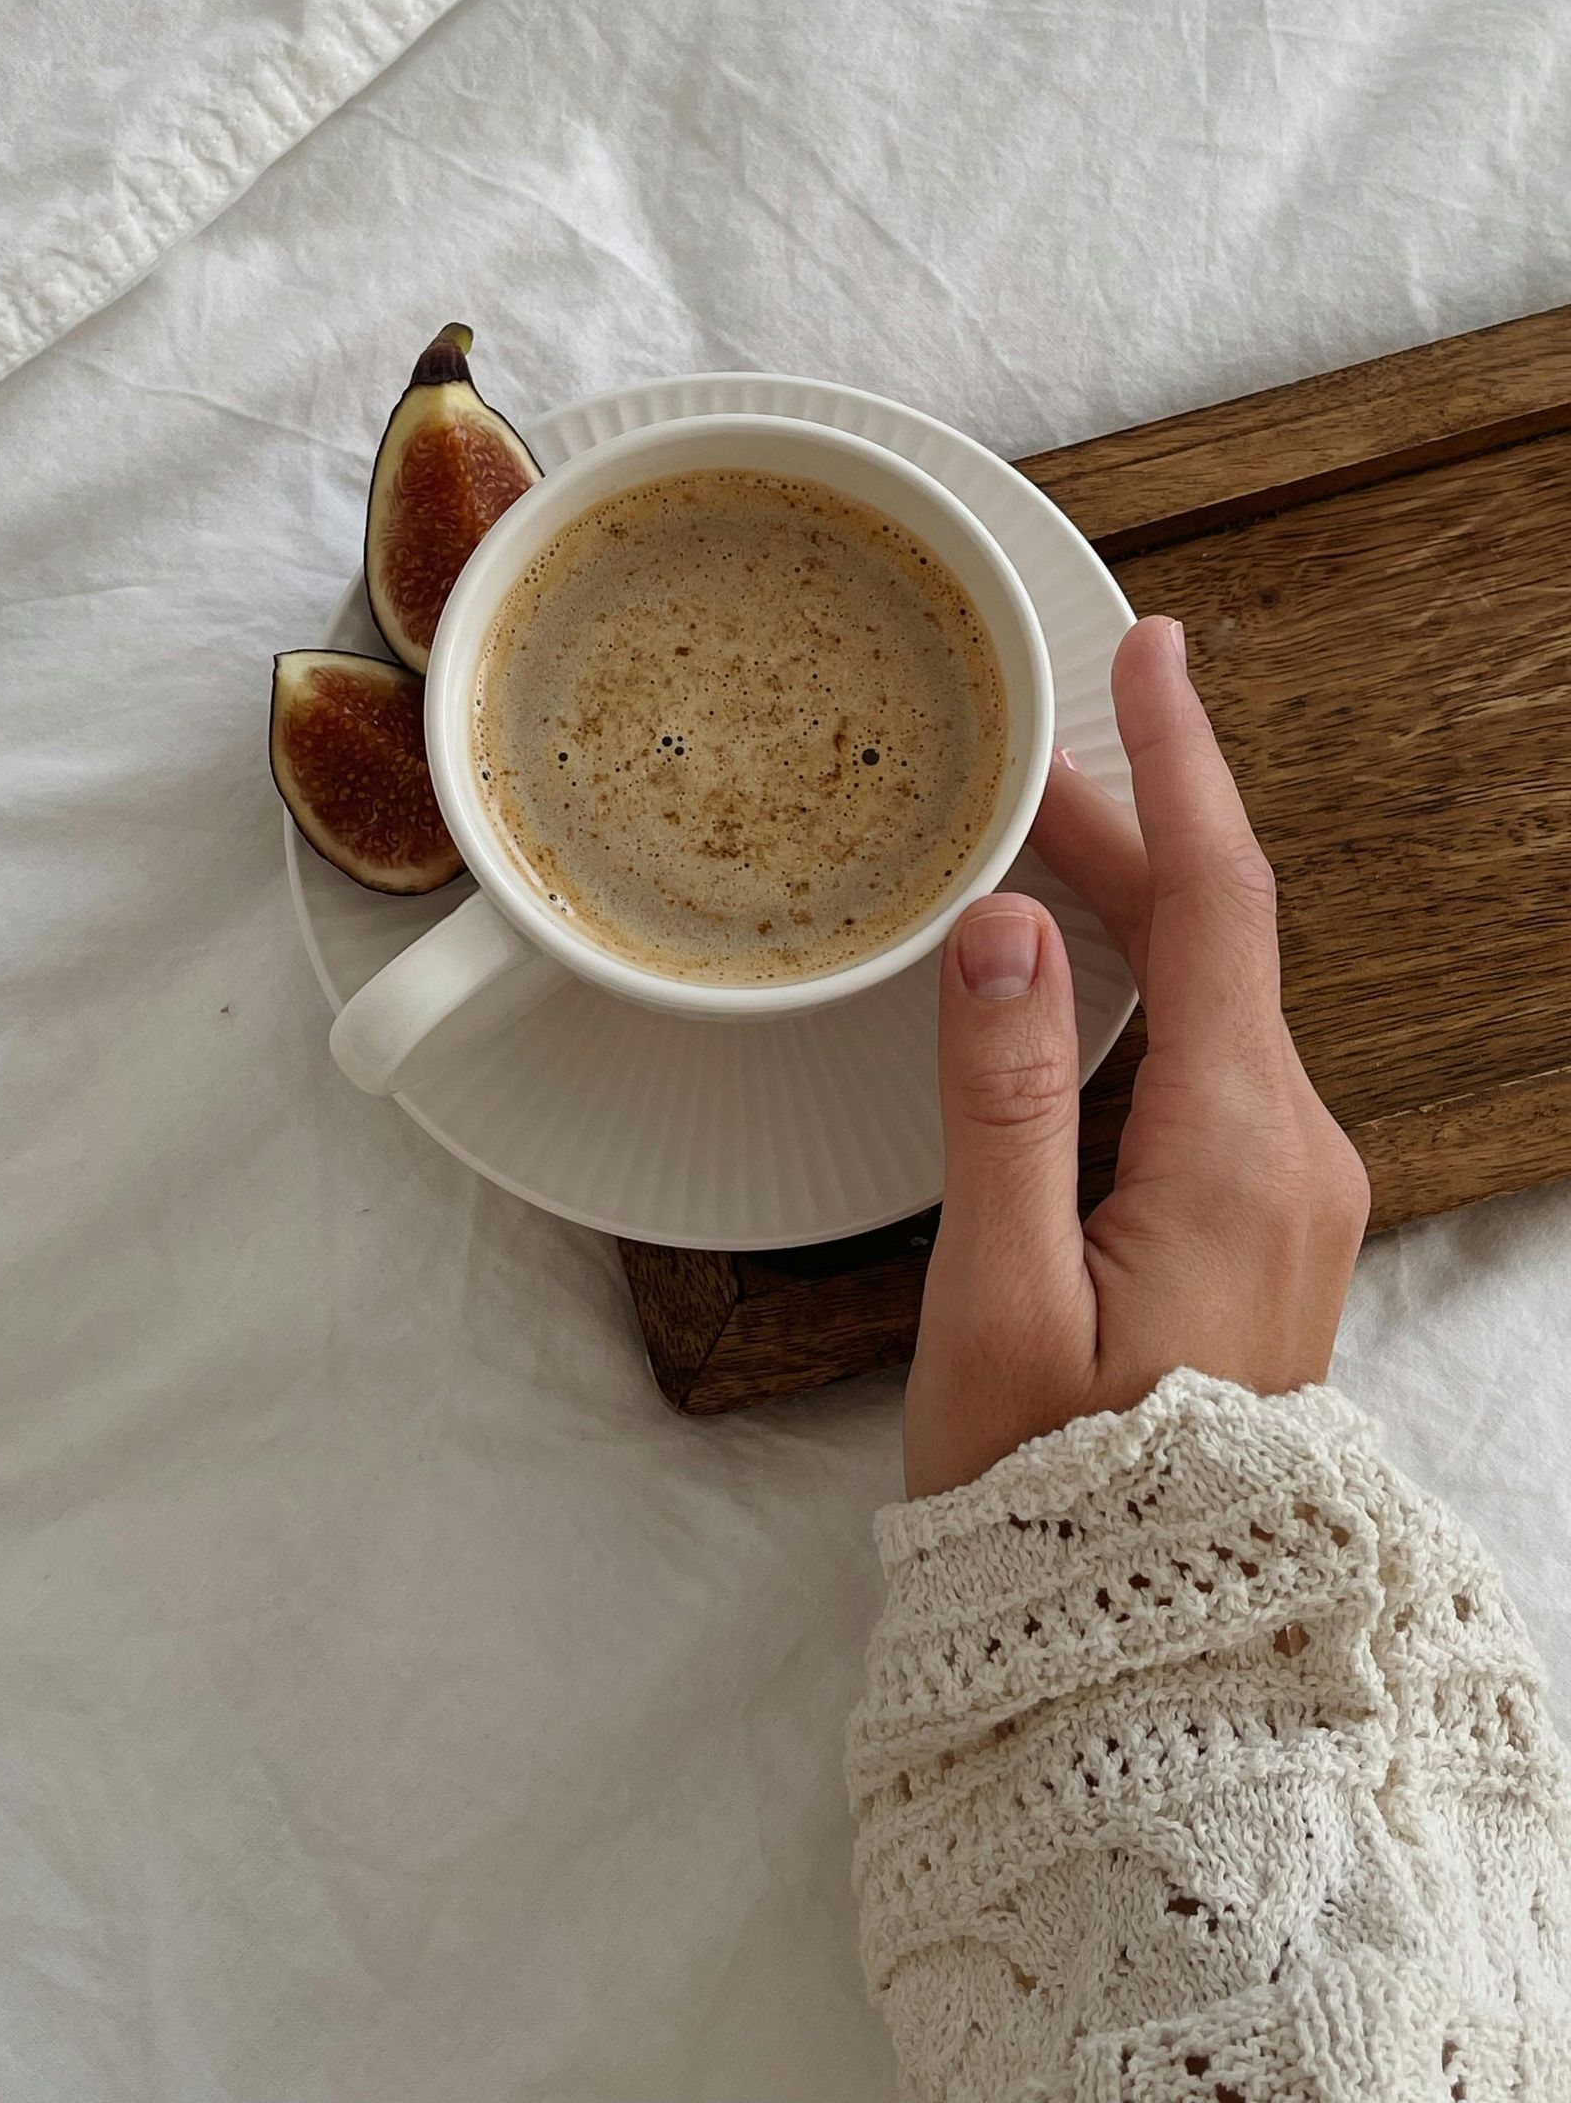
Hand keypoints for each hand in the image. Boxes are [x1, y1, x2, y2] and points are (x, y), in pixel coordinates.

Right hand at [903, 615, 1369, 1498]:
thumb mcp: (997, 1301)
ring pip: (1213, 1001)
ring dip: (1122, 917)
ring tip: (1019, 855)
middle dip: (1119, 835)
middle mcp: (1295, 1155)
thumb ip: (1003, 1106)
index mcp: (1237, 1152)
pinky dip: (1140, 998)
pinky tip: (1067, 993)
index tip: (1150, 655)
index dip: (1181, 766)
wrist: (1150, 1639)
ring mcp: (1292, 1194)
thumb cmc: (1059, 1489)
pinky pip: (1208, 1068)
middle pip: (1218, 940)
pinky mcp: (1264, 1227)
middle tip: (1011, 760)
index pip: (1223, 905)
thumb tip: (1005, 930)